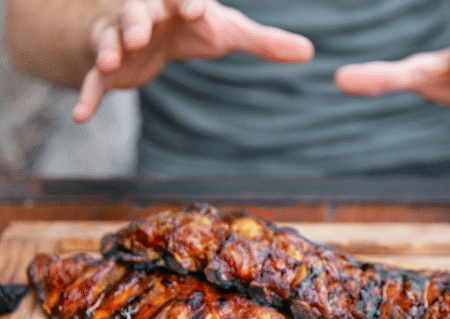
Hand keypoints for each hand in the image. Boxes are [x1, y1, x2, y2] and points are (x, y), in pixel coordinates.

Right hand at [73, 0, 313, 122]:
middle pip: (136, 11)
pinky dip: (88, 96)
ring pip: (110, 39)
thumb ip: (264, 42)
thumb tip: (310, 52)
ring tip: (109, 63)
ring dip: (109, 50)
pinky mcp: (108, 64)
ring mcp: (121, 37)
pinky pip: (93, 79)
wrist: (148, 30)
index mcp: (175, 1)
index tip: (194, 7)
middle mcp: (144, 13)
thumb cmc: (192, 25)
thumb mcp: (227, 31)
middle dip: (137, 20)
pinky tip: (81, 117)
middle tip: (142, 33)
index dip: (186, 0)